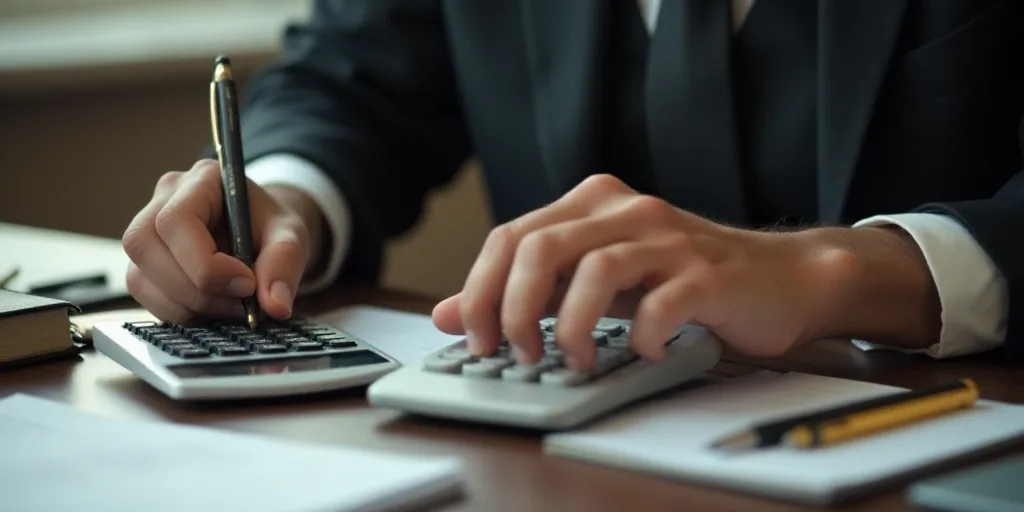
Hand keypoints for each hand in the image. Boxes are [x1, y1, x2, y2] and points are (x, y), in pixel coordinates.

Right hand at [122, 160, 322, 323]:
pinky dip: (180, 313)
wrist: (263, 236)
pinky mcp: (144, 265)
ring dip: (187, 306)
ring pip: (139, 278)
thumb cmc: (271, 228)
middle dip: (195, 288)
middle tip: (240, 302)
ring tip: (232, 307)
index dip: (205, 263)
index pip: (176, 219)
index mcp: (200, 180)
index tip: (246, 285)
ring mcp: (146, 233)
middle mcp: (162, 200)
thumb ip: (284, 264)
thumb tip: (275, 305)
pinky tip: (213, 309)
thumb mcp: (291, 237)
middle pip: (145, 246)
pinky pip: (145, 297)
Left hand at [430, 174, 862, 369]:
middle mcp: (626, 211)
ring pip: (594, 271)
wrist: (781, 277)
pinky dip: (639, 335)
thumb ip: (528, 289)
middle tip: (515, 353)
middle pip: (541, 246)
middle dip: (513, 309)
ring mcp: (669, 239)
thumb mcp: (596, 279)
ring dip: (569, 327)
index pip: (511, 236)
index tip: (475, 337)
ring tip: (571, 359)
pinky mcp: (708, 274)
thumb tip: (452, 312)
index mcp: (592, 204)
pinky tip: (639, 350)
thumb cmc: (682, 279)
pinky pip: (660, 303)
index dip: (480, 290)